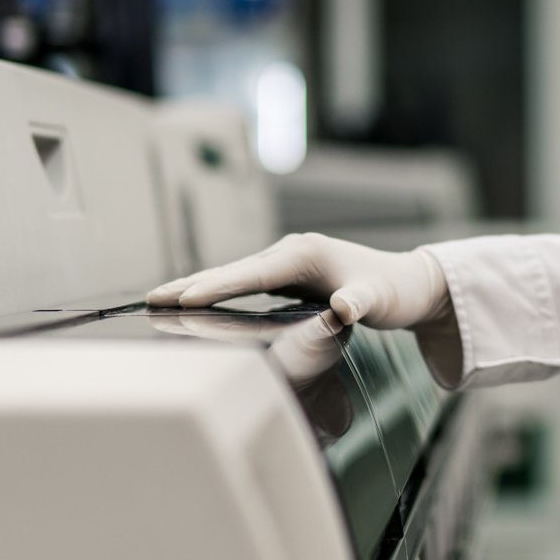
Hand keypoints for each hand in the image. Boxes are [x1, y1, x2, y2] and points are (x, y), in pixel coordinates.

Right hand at [148, 233, 460, 382]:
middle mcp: (291, 252)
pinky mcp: (287, 275)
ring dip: (197, 286)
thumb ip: (359, 303)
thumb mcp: (378, 300)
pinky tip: (196, 302)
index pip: (252, 274)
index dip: (217, 286)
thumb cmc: (392, 292)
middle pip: (232, 270)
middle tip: (151, 298)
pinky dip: (217, 291)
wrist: (408, 284)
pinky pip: (243, 283)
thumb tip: (343, 307)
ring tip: (159, 300)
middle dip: (191, 283)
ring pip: (233, 275)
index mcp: (305, 254)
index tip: (184, 298)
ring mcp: (287, 262)